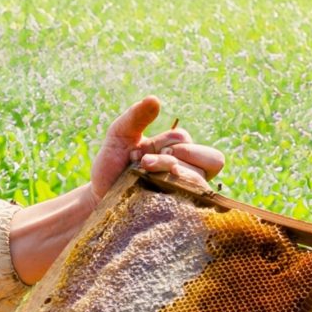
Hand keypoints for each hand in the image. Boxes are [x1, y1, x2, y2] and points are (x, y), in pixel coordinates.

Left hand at [9, 96, 225, 283]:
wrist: (98, 198)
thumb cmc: (111, 165)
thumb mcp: (119, 136)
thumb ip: (136, 117)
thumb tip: (155, 99)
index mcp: (179, 151)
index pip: (188, 141)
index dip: (168, 145)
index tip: (139, 155)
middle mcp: (189, 171)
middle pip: (213, 160)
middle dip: (178, 159)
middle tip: (147, 165)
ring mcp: (187, 192)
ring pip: (201, 181)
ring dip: (170, 177)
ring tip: (144, 180)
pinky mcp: (182, 212)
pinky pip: (195, 204)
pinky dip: (174, 197)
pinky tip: (151, 197)